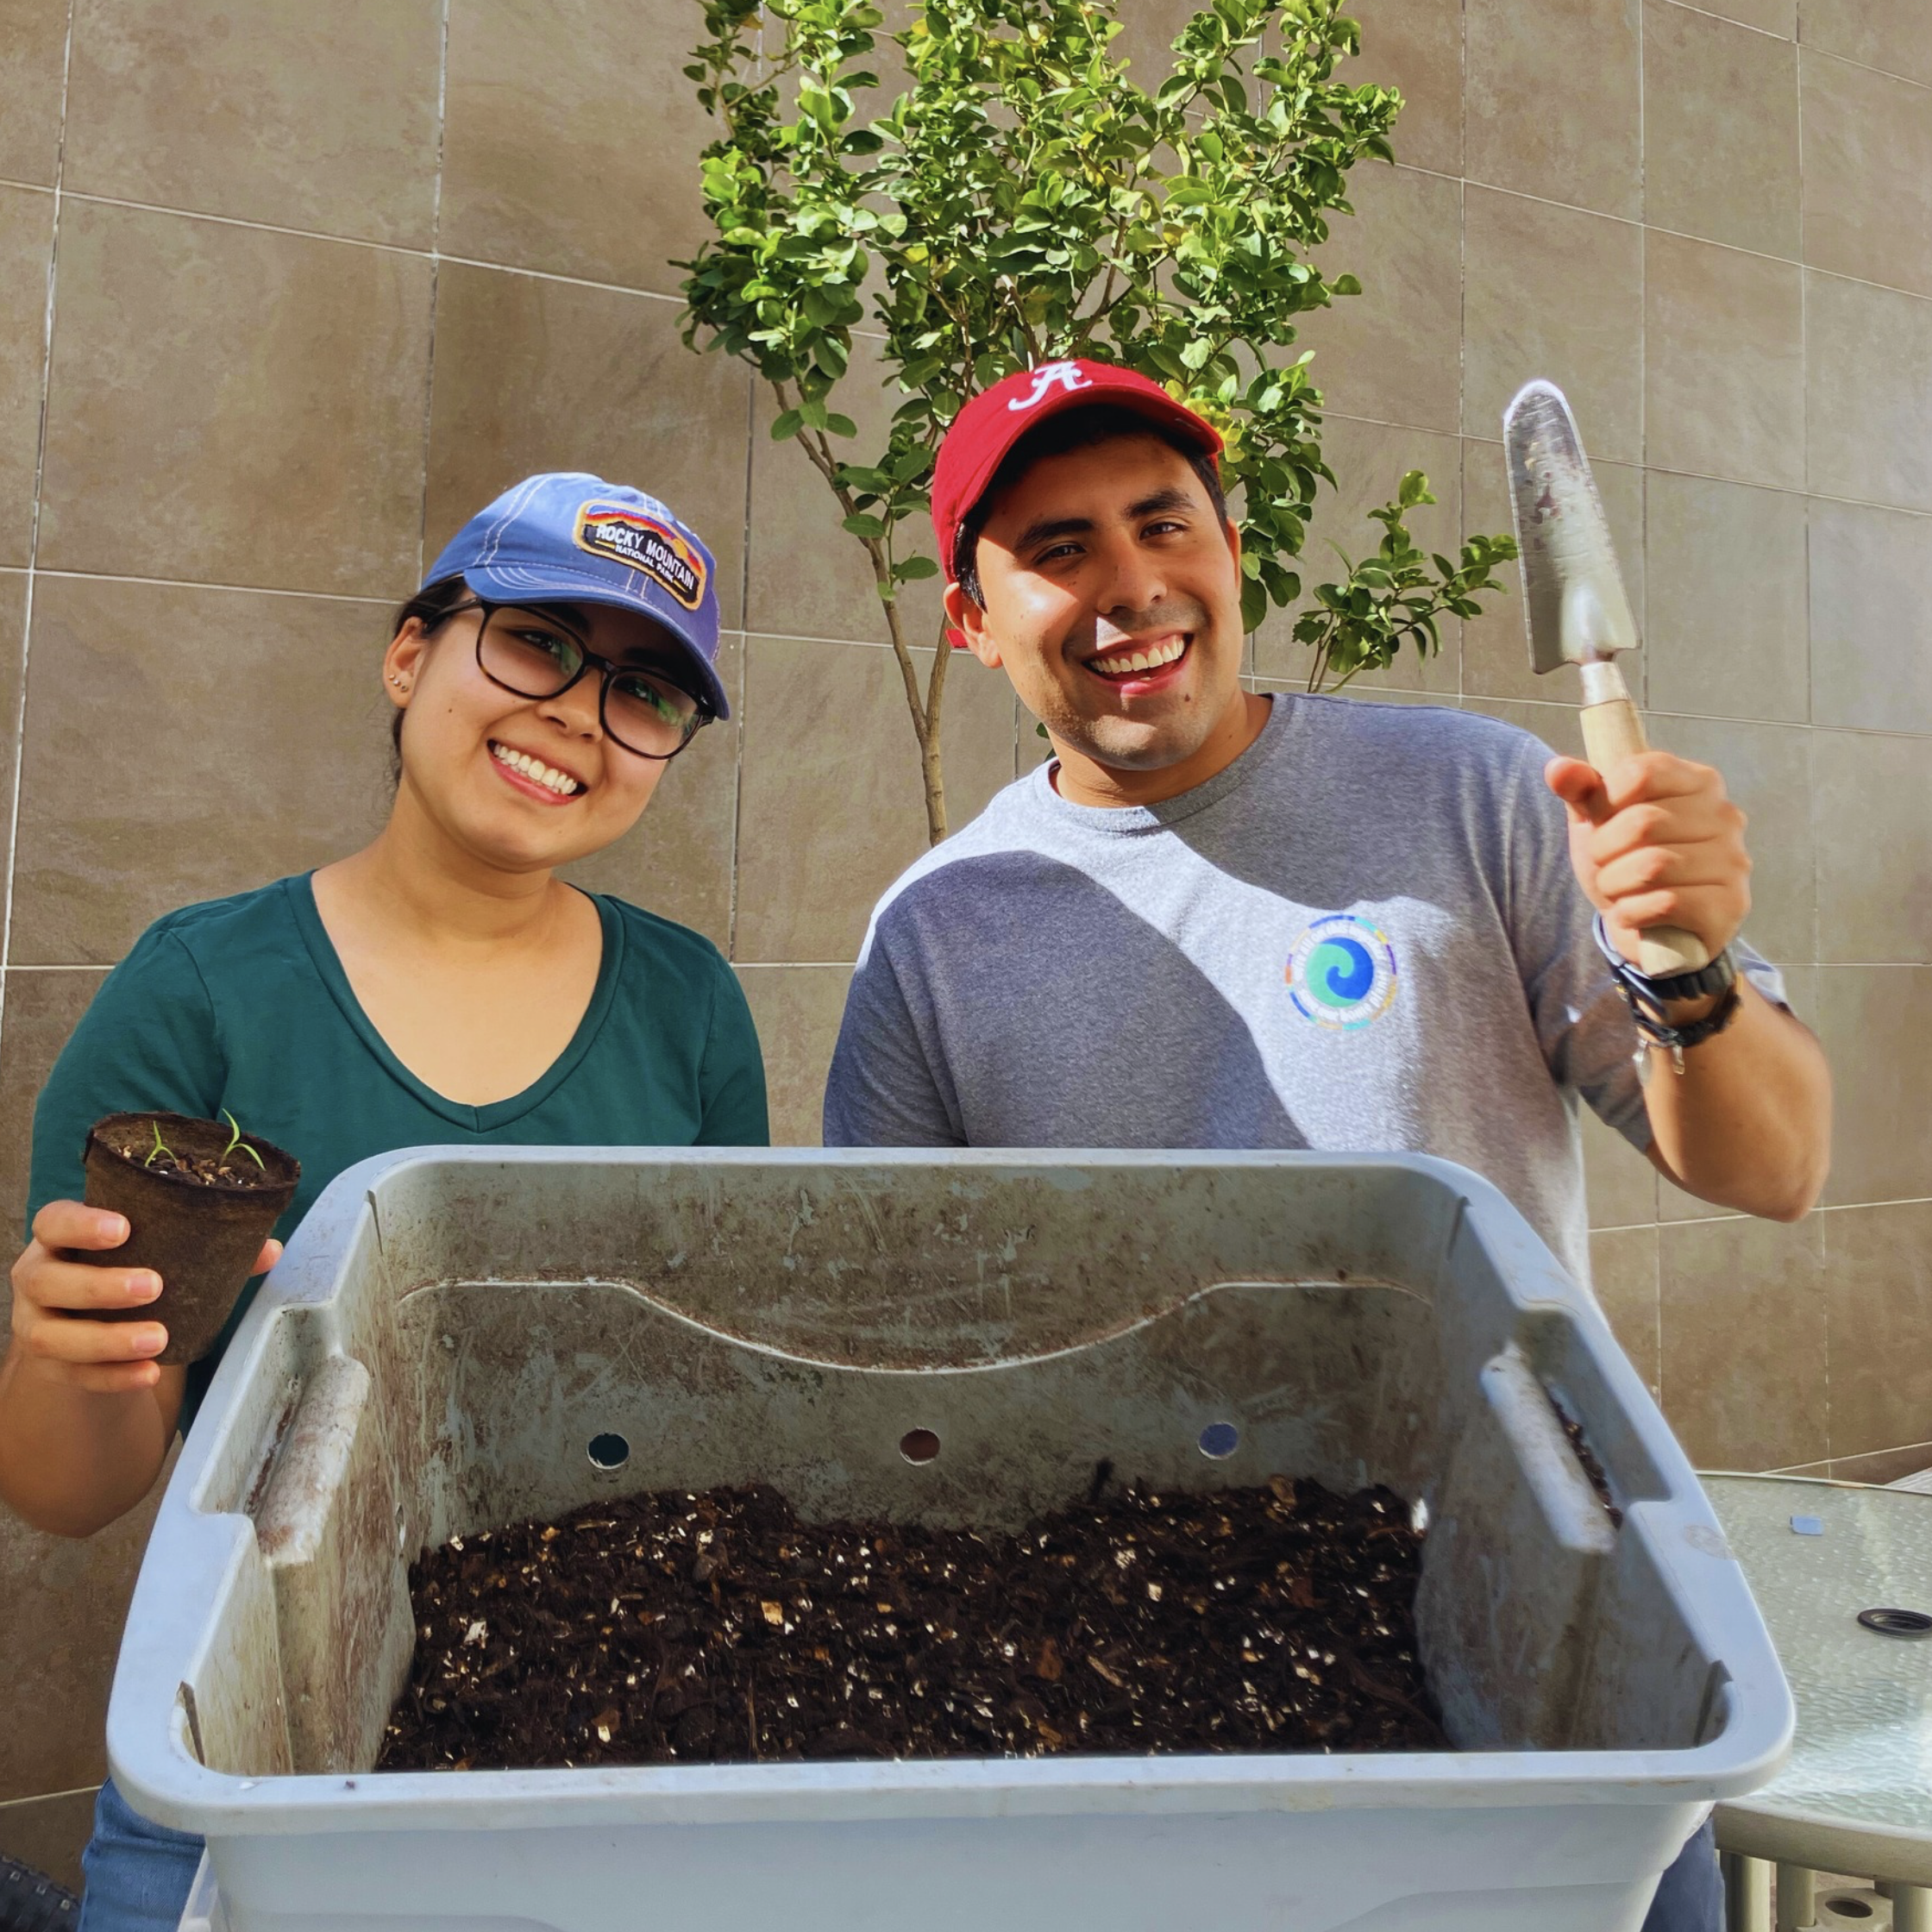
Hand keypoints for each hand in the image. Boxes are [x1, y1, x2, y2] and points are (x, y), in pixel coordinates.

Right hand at [7, 1200, 280, 1395]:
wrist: (98, 1324)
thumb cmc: (132, 1270)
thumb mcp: (158, 1254)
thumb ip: (210, 1248)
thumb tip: (268, 1248)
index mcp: (61, 1238)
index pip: (54, 1222)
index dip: (81, 1224)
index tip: (123, 1227)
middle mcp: (38, 1277)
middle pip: (47, 1280)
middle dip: (99, 1284)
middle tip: (154, 1286)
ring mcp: (36, 1324)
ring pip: (51, 1336)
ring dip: (106, 1339)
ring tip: (159, 1338)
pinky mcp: (50, 1366)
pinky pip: (74, 1376)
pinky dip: (112, 1376)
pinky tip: (148, 1373)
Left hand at [1545, 752, 1750, 967]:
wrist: (1647, 928)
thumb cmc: (1625, 862)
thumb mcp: (1598, 821)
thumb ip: (1581, 790)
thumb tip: (1558, 769)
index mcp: (1698, 782)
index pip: (1641, 772)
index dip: (1605, 801)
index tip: (1601, 821)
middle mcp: (1725, 816)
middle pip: (1642, 822)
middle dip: (1604, 851)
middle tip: (1605, 865)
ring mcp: (1733, 861)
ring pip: (1653, 866)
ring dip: (1616, 884)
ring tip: (1618, 889)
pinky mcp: (1730, 905)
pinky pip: (1666, 904)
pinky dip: (1632, 912)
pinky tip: (1632, 914)